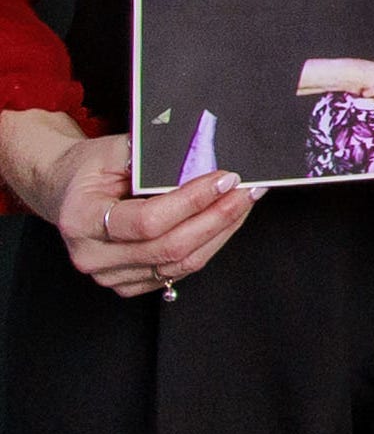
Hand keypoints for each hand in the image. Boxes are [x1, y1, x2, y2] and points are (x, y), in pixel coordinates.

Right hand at [11, 124, 251, 298]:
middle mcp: (92, 255)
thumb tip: (201, 157)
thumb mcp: (112, 151)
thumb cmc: (89, 170)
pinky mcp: (129, 283)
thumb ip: (152, 156)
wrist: (66, 191)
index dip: (192, 202)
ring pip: (180, 264)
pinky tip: (225, 222)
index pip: (147, 221)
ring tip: (243, 203)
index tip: (225, 180)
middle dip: (217, 217)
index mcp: (81, 220)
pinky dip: (208, 246)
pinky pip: (178, 271)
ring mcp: (110, 275)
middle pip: (169, 247)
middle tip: (247, 191)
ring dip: (220, 233)